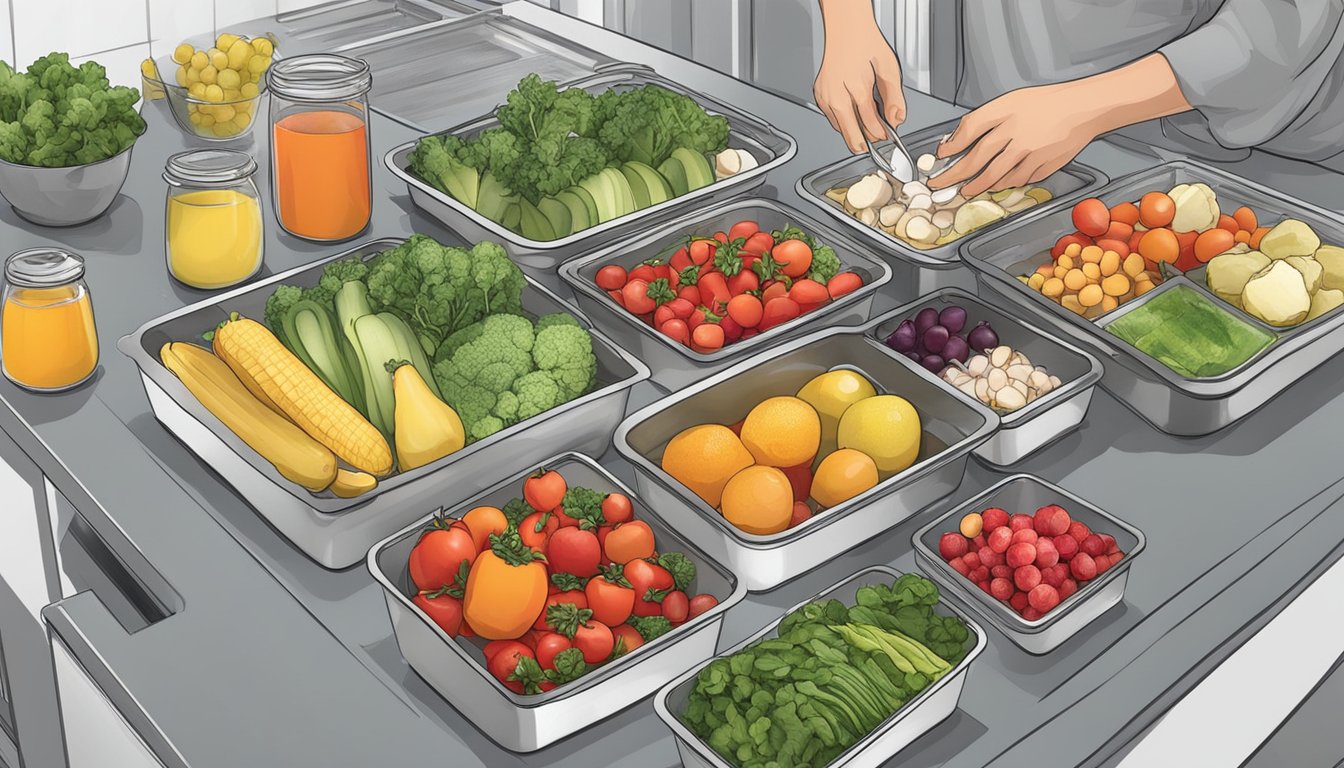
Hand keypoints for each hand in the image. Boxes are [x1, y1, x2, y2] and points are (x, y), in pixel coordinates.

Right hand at [814, 2, 905, 152]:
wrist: (845, 30)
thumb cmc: (864, 43)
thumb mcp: (888, 67)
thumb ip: (894, 97)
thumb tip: (896, 119)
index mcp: (855, 86)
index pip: (869, 121)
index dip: (880, 133)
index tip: (886, 137)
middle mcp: (835, 94)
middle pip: (850, 131)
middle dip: (865, 141)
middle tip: (876, 142)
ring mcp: (824, 97)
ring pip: (840, 128)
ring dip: (854, 132)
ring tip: (867, 128)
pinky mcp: (819, 97)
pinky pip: (832, 118)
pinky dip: (844, 122)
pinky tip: (854, 117)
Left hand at [928, 82, 1101, 198]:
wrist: (1084, 108)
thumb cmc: (1048, 103)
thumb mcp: (1012, 101)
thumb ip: (985, 119)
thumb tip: (958, 140)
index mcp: (1007, 112)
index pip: (969, 130)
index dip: (951, 146)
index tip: (941, 156)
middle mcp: (1017, 133)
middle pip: (976, 161)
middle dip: (954, 176)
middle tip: (941, 184)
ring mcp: (1031, 152)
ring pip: (996, 177)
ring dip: (977, 186)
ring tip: (968, 190)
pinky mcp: (1044, 165)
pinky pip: (1019, 180)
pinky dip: (1005, 184)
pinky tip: (998, 184)